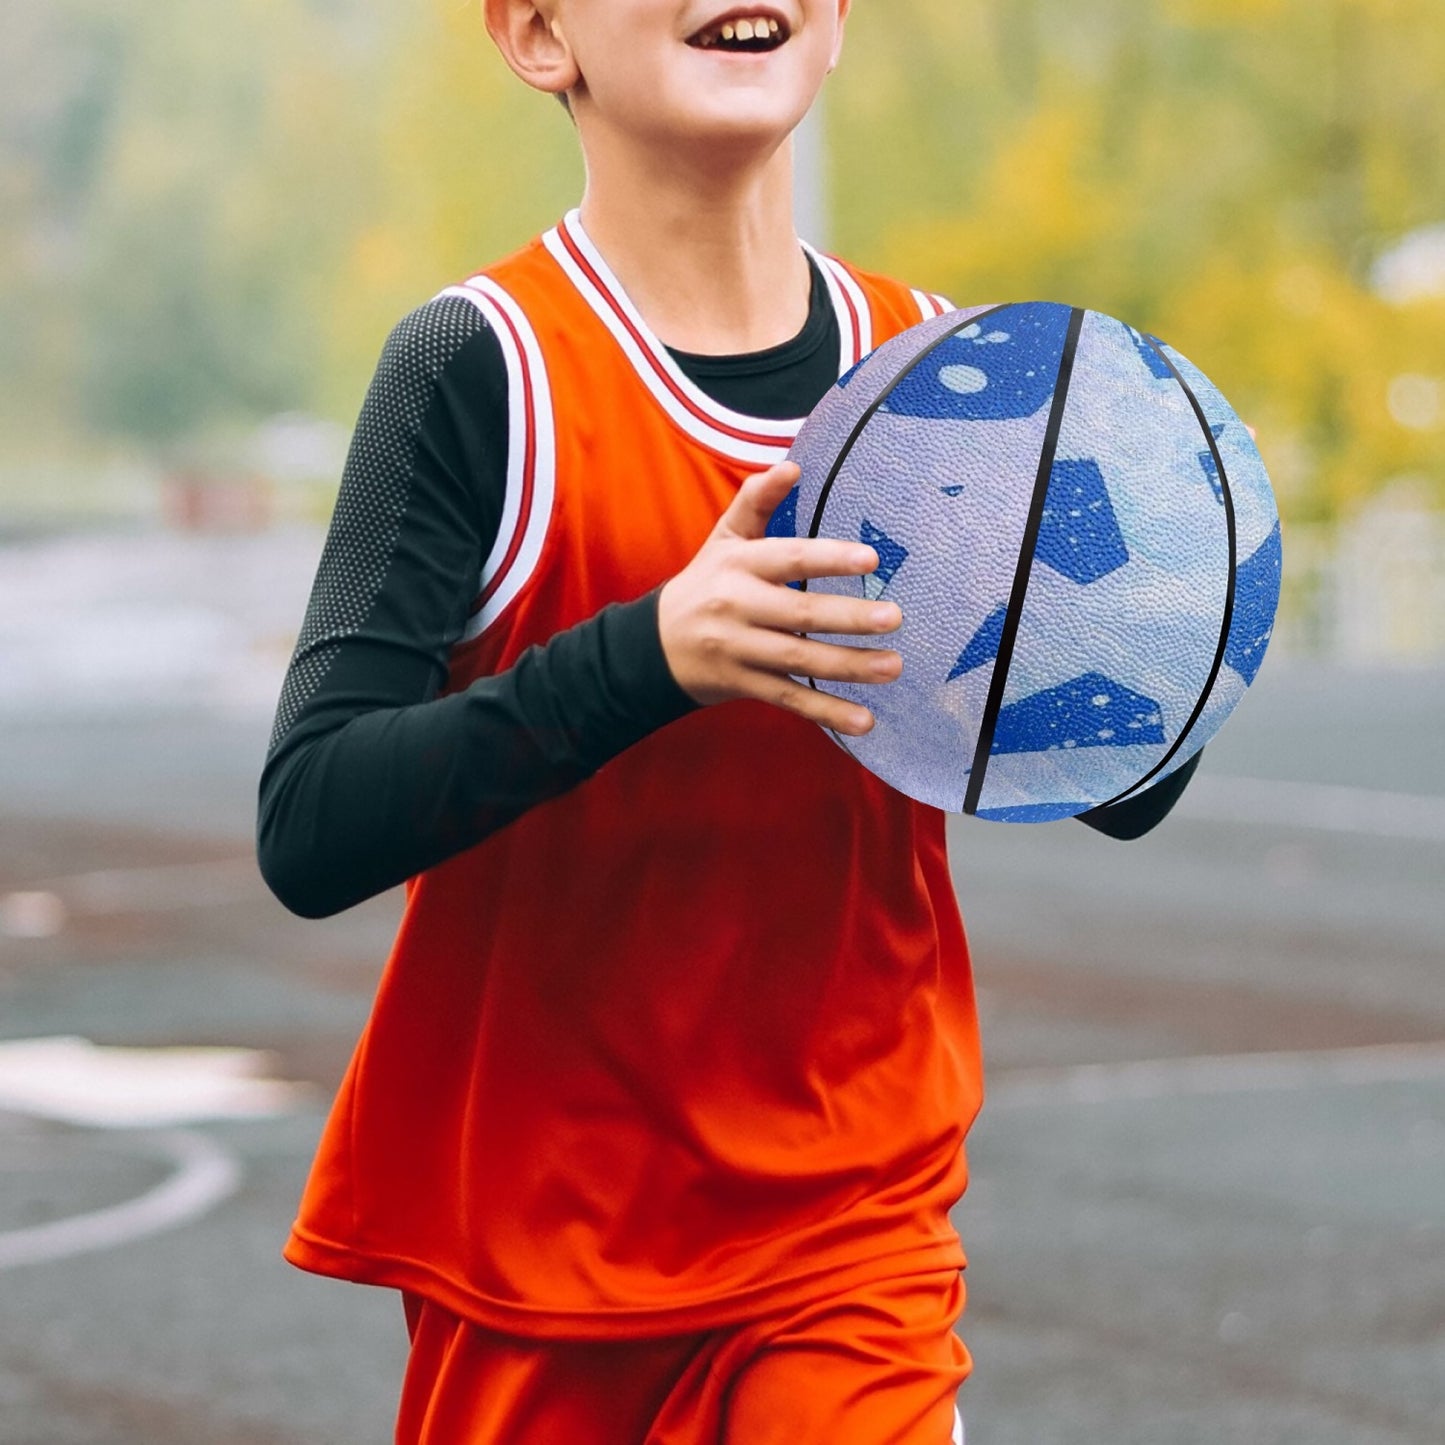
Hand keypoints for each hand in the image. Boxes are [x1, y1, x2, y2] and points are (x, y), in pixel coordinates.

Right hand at [657, 461, 902, 735]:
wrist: (653, 645)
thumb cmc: (705, 583)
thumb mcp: (724, 539)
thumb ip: (757, 500)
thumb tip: (792, 464)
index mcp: (738, 565)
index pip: (787, 558)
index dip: (827, 557)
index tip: (870, 559)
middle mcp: (737, 607)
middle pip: (799, 613)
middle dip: (849, 617)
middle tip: (894, 617)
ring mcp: (739, 650)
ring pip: (798, 660)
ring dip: (849, 666)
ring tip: (894, 666)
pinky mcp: (743, 685)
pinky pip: (789, 699)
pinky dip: (826, 712)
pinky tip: (864, 721)